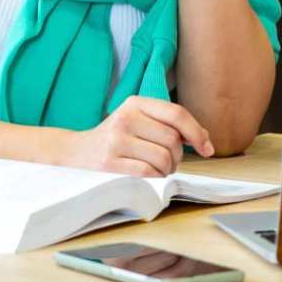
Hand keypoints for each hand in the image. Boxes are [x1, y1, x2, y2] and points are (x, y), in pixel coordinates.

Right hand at [56, 95, 213, 176]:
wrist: (74, 153)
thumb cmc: (115, 140)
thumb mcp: (138, 122)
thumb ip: (168, 125)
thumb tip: (205, 139)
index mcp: (135, 103)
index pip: (177, 114)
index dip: (197, 132)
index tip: (207, 149)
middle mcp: (125, 118)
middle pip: (173, 139)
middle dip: (177, 156)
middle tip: (166, 162)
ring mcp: (116, 140)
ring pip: (163, 158)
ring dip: (167, 169)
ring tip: (156, 169)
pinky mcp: (109, 163)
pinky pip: (149, 173)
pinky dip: (155, 178)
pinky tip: (148, 177)